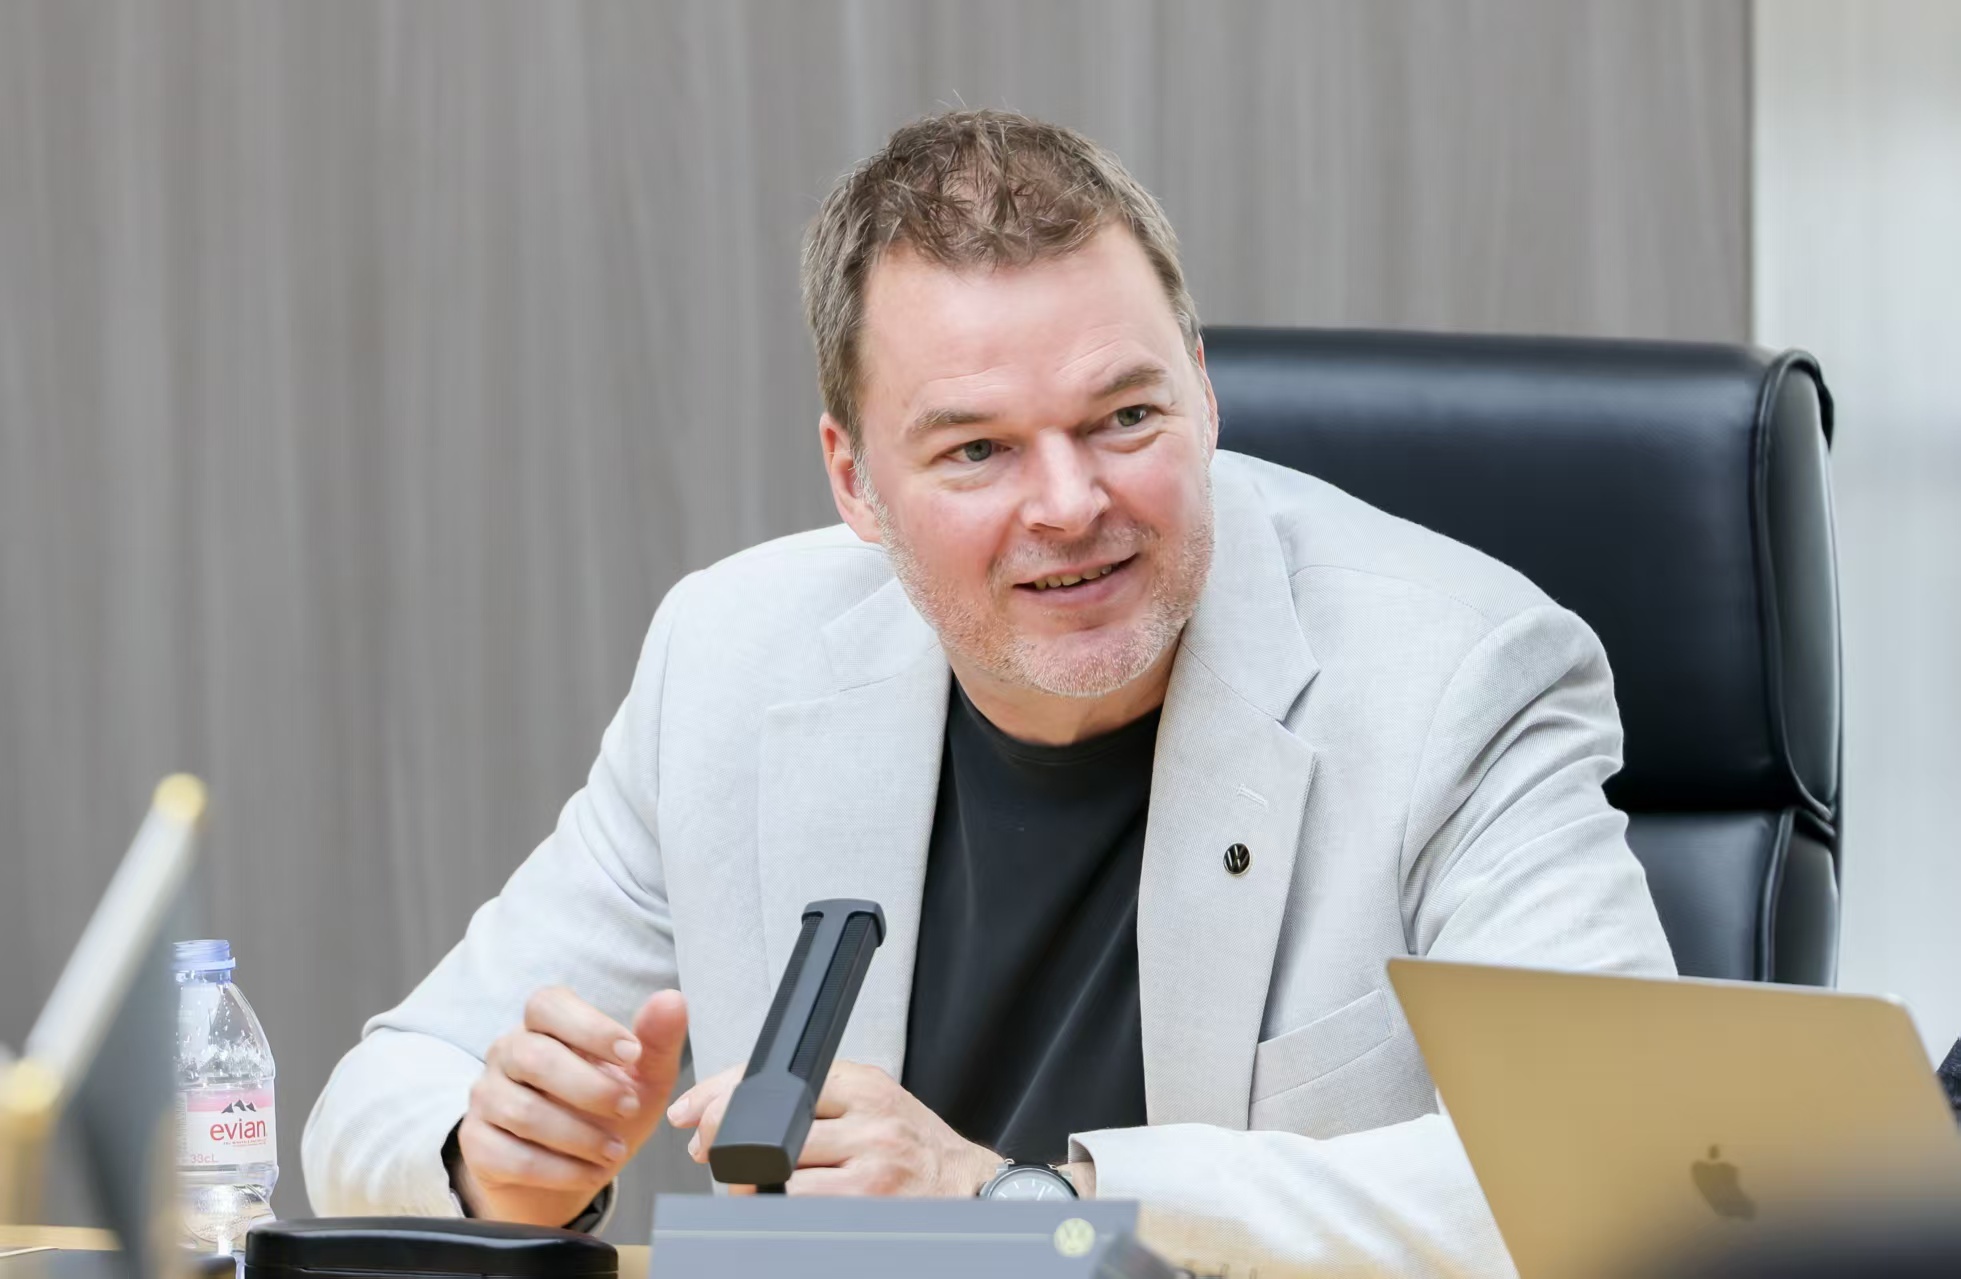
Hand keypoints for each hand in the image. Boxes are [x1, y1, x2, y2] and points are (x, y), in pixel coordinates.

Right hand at [455, 986, 687, 1226]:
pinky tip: (590, 1173)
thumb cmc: (604, 1111)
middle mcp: (507, 1053)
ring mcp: (486, 1097)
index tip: (633, 1054)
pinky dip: (559, 1170)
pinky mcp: (476, 1143)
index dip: (590, 1027)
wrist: (568, 1170)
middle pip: (533, 1057)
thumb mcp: (641, 1078)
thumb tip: (672, 1000)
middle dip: (590, 1087)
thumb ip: (657, 1040)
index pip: (548, 1005)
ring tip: (615, 1151)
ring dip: (579, 1136)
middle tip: (629, 1107)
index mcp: (544, 1024)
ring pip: (523, 1112)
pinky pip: (511, 1157)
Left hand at [667, 1060, 998, 1196]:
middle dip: (726, 1147)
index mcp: (861, 1084)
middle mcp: (868, 1118)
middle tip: (714, 1159)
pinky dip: (779, 1210)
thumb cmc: (910, 1146)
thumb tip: (720, 1114)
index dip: (720, 1096)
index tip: (692, 1115)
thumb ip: (812, 1098)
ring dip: (749, 1186)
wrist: (965, 1185)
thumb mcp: (869, 1102)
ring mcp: (870, 1163)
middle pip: (767, 1127)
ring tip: (754, 1187)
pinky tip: (783, 1207)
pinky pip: (799, 1208)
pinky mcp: (867, 1203)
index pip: (773, 1080)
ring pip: (777, 1172)